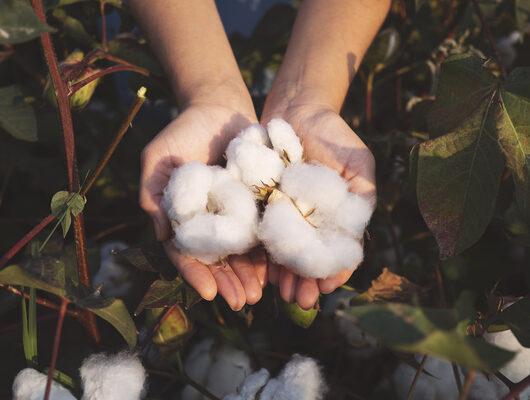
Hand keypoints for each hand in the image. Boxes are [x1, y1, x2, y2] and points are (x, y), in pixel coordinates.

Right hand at [140, 102, 266, 309]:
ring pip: (241, 252)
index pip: (186, 252)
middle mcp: (209, 220)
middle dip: (228, 282)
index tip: (208, 293)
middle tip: (242, 302)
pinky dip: (268, 251)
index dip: (195, 273)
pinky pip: (263, 230)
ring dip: (249, 275)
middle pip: (217, 259)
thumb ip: (153, 194)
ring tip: (259, 295)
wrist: (218, 107)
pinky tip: (276, 270)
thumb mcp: (158, 158)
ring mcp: (235, 214)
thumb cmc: (182, 131)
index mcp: (183, 217)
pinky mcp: (258, 202)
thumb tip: (160, 236)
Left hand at [262, 103, 375, 309]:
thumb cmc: (334, 135)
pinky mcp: (262, 204)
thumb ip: (362, 197)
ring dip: (284, 275)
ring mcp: (285, 215)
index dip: (333, 271)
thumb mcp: (358, 163)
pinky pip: (263, 232)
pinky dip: (264, 252)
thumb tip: (357, 236)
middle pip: (308, 258)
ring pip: (286, 252)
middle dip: (305, 281)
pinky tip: (263, 270)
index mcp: (335, 217)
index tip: (327, 287)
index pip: (336, 252)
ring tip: (282, 294)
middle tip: (300, 300)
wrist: (297, 109)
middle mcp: (310, 221)